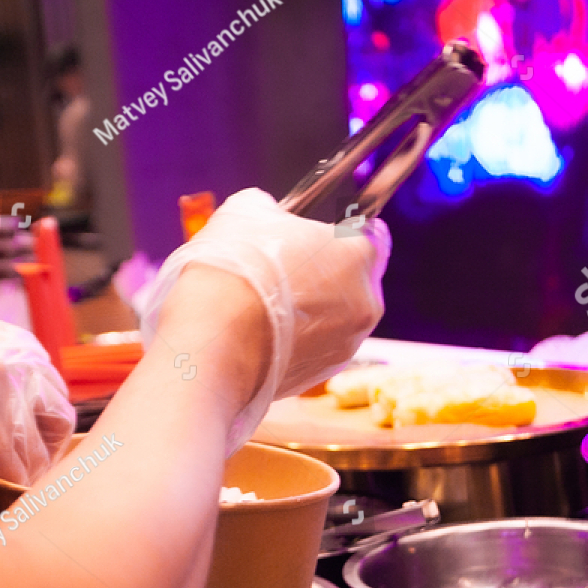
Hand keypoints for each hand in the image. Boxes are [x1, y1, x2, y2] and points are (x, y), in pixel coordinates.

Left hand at [0, 281, 75, 486]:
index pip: (13, 467)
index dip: (9, 492)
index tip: (3, 504)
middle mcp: (7, 376)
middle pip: (39, 449)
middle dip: (27, 475)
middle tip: (12, 487)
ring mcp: (22, 356)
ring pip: (60, 419)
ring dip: (47, 446)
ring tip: (25, 458)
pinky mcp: (27, 346)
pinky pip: (55, 390)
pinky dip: (47, 413)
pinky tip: (25, 424)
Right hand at [136, 188, 389, 449]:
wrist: (214, 341)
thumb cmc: (235, 268)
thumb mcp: (247, 212)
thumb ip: (274, 211)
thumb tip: (269, 216)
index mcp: (359, 254)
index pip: (372, 235)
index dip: (345, 233)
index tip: (321, 235)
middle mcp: (366, 303)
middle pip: (355, 281)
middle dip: (326, 274)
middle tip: (285, 270)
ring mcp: (347, 345)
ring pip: (337, 319)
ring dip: (312, 312)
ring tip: (267, 307)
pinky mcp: (322, 376)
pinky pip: (316, 349)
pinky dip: (297, 342)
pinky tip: (262, 334)